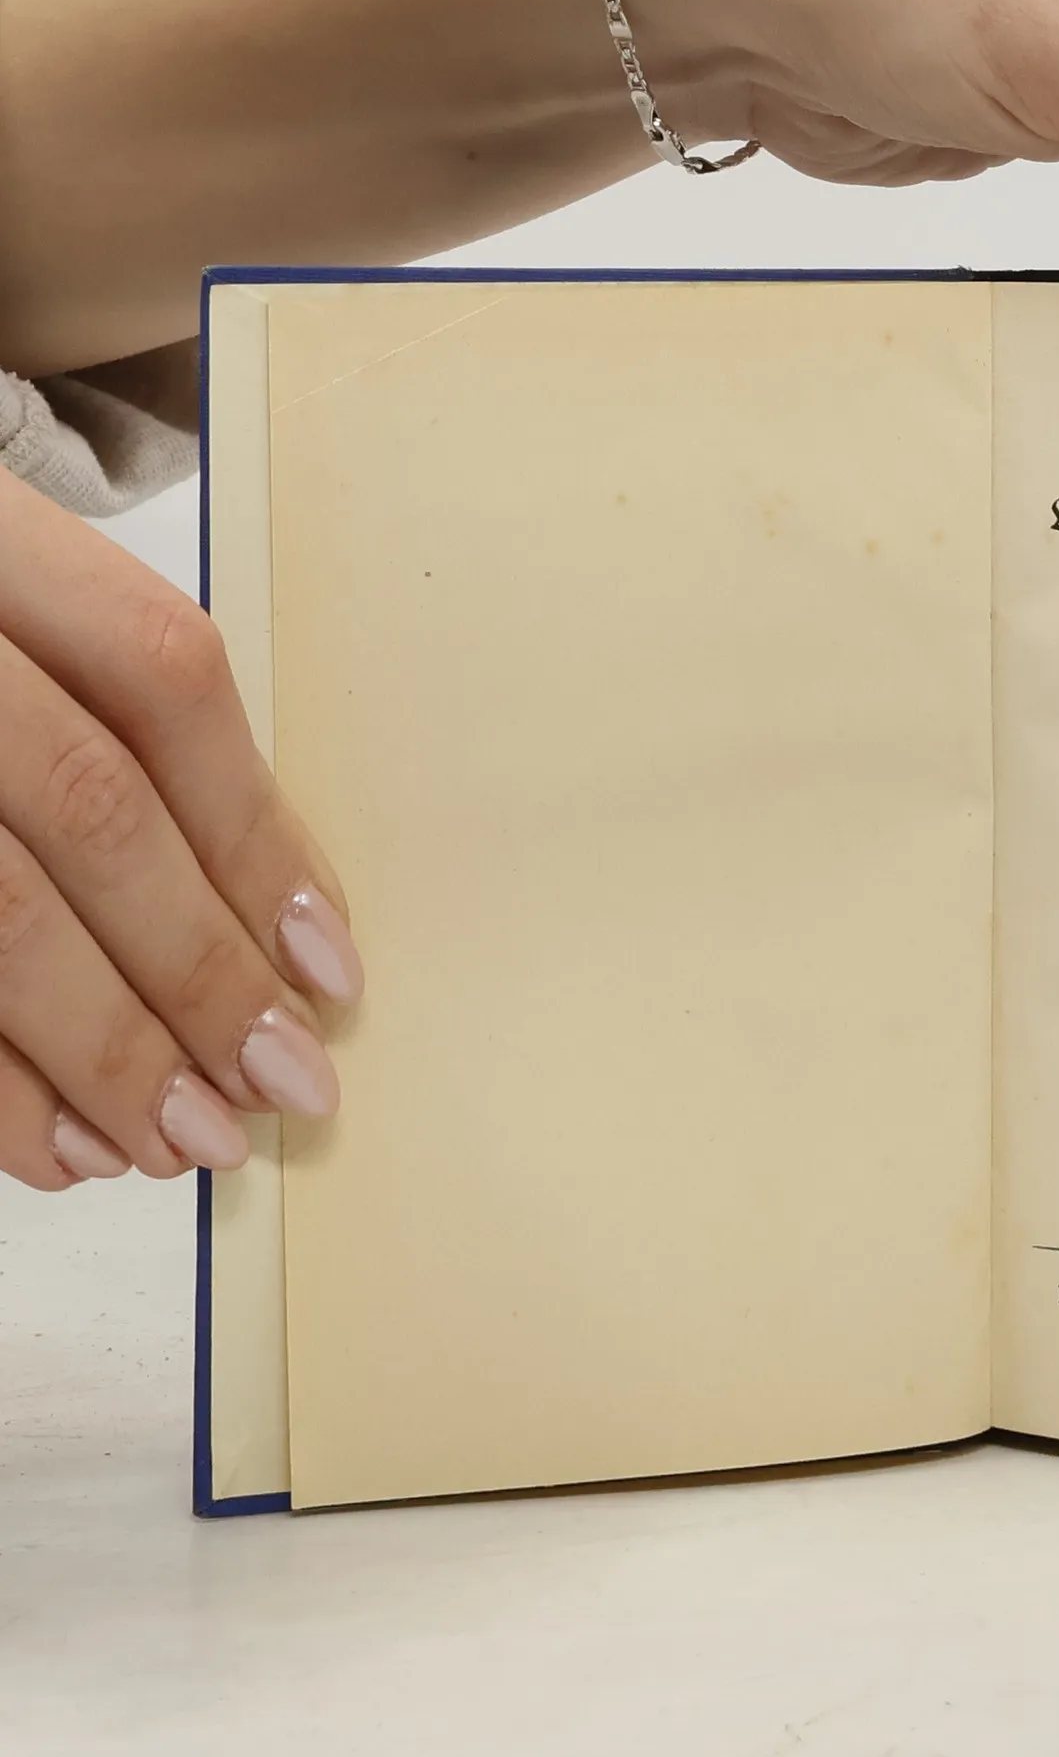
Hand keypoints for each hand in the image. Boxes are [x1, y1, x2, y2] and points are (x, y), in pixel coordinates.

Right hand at [0, 469, 360, 1190]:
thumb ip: (129, 732)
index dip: (257, 837)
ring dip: (102, 1050)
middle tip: (279, 1089)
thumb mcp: (25, 610)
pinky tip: (55, 1146)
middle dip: (198, 973)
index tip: (329, 973)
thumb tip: (284, 921)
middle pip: (89, 809)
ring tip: (181, 1142)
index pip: (163, 681)